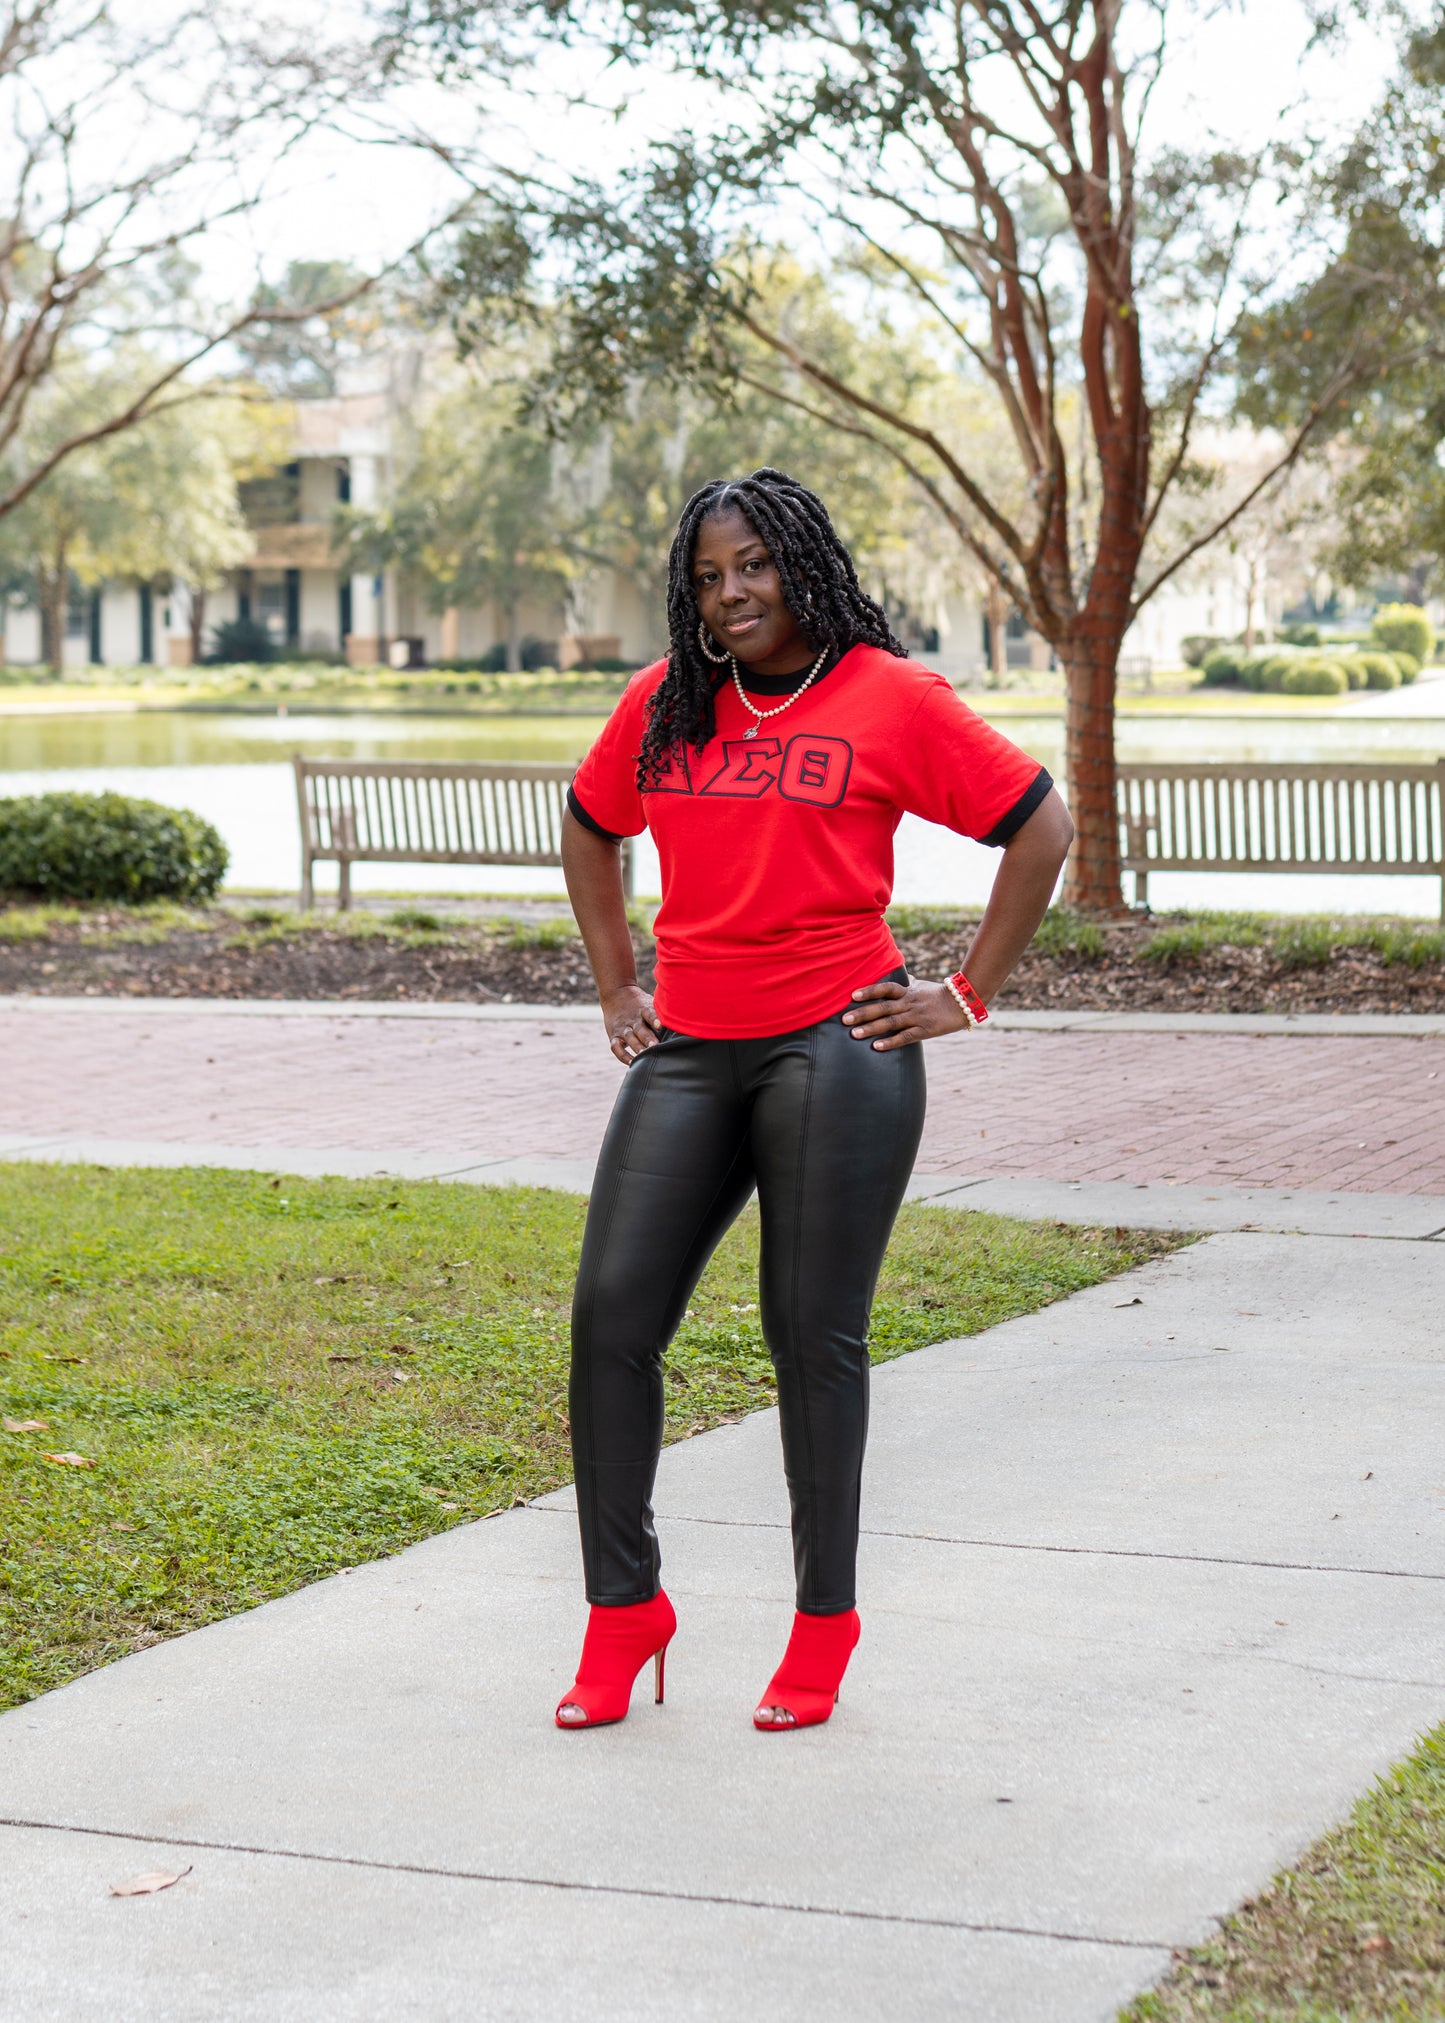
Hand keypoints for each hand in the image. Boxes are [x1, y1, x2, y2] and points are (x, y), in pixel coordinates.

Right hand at [602, 985, 662, 1064]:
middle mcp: (633, 1020)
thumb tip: (684, 1021)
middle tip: (655, 1046)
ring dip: (637, 1047)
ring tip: (644, 1056)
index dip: (654, 1019)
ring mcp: (623, 1028)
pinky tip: (631, 1063)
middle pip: (640, 1029)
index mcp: (643, 1009)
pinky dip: (623, 1056)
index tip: (661, 1026)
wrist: (616, 994)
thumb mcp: (650, 1002)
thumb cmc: (640, 1004)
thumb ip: (662, 1012)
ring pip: (629, 1038)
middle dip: (647, 1038)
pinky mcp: (614, 1036)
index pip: (649, 1013)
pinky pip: (616, 1047)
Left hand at [841, 977, 970, 1049]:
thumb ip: (906, 982)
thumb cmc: (938, 994)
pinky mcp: (925, 1031)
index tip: (852, 995)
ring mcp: (916, 1017)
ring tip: (854, 1034)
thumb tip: (896, 974)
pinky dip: (890, 1042)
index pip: (885, 988)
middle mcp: (909, 1003)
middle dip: (862, 1013)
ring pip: (890, 1023)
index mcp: (907, 991)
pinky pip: (905, 1037)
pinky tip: (876, 1047)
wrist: (963, 1003)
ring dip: (871, 1028)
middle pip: (882, 1007)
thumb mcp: (920, 985)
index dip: (869, 991)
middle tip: (844, 1019)